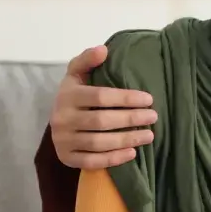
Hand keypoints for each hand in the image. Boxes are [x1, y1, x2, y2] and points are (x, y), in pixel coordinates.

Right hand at [49, 45, 157, 168]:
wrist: (57, 119)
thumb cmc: (75, 93)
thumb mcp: (77, 73)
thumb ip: (88, 60)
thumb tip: (103, 50)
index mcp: (67, 95)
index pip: (100, 97)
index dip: (126, 98)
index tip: (149, 100)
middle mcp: (62, 118)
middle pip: (102, 120)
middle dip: (131, 119)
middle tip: (153, 117)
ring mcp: (63, 140)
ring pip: (98, 143)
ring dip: (127, 139)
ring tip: (149, 135)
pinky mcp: (66, 158)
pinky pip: (91, 162)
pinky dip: (113, 159)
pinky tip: (132, 153)